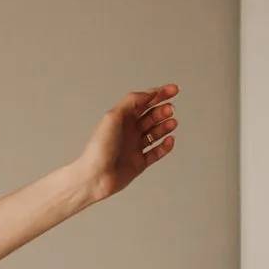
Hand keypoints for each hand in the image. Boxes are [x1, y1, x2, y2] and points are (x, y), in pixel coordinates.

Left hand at [72, 84, 178, 204]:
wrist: (94, 178)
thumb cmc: (98, 149)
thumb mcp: (112, 117)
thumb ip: (131, 102)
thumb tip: (149, 93)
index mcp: (121, 119)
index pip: (143, 102)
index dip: (159, 94)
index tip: (174, 90)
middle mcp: (128, 132)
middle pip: (151, 116)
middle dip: (162, 111)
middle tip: (169, 110)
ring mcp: (134, 147)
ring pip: (155, 133)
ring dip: (165, 126)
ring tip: (172, 123)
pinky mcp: (139, 163)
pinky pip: (156, 152)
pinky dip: (165, 146)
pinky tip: (169, 140)